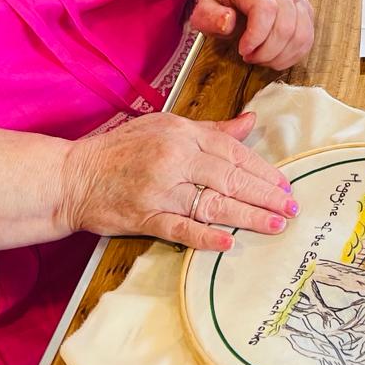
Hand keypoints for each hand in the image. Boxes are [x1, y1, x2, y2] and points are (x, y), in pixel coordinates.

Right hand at [57, 111, 297, 250]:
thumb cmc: (121, 149)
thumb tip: (250, 122)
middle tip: (291, 208)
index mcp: (182, 134)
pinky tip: (229, 243)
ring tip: (275, 224)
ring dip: (248, 216)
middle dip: (265, 194)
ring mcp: (160, 190)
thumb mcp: (166, 127)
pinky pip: (181, 229)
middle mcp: (175, 159)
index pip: (232, 152)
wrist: (73, 176)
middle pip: (229, 178)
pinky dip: (205, 237)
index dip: (262, 169)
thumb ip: (210, 129)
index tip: (284, 183)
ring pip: (213, 204)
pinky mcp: (145, 217)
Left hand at [189, 0, 314, 69]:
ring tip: (261, 58)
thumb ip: (209, 17)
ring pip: (300, 35)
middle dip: (266, 51)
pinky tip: (275, 58)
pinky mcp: (306, 11)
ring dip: (279, 56)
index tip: (243, 50)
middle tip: (249, 57)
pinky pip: (307, 39)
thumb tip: (229, 24)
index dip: (257, 36)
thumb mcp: (205, 6)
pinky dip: (292, 56)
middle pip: (286, 25)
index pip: (266, 8)